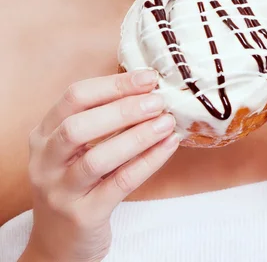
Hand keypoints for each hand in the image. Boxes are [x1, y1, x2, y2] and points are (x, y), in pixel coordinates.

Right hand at [25, 69, 178, 261]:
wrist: (59, 243)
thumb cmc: (76, 183)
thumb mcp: (75, 149)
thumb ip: (100, 119)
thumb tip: (148, 89)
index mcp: (44, 134)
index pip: (75, 97)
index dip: (113, 84)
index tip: (147, 78)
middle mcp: (45, 161)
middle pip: (79, 125)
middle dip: (123, 109)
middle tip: (158, 101)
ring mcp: (60, 191)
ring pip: (97, 158)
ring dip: (137, 136)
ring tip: (166, 122)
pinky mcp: (83, 216)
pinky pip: (119, 184)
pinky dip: (148, 162)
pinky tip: (167, 146)